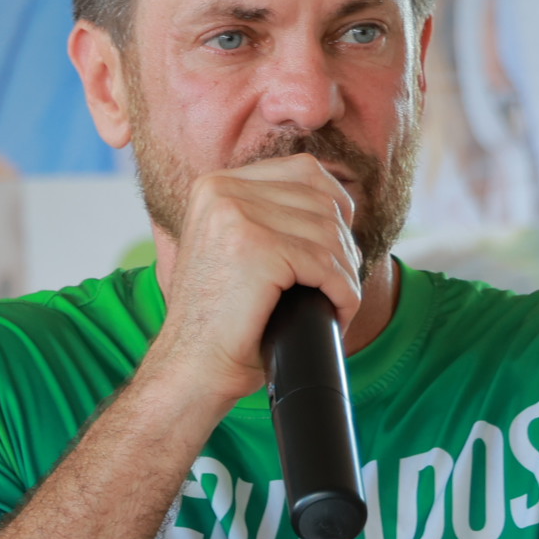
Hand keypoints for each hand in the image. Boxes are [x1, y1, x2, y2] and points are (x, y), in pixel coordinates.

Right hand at [142, 153, 364, 412]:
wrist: (191, 367)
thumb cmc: (218, 322)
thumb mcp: (232, 249)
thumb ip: (264, 216)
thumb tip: (337, 201)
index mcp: (214, 185)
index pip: (304, 170)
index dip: (335, 207)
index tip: (336, 247)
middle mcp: (222, 190)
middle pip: (323, 201)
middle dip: (344, 246)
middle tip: (338, 284)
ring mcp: (238, 215)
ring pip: (330, 233)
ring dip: (346, 273)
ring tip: (337, 302)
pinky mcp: (259, 248)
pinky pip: (328, 265)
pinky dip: (344, 293)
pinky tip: (337, 312)